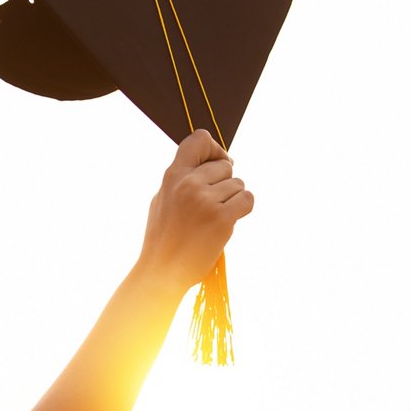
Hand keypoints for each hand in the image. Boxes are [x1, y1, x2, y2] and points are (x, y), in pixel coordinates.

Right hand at [135, 129, 253, 293]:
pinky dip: (242, 209)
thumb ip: (183, 177)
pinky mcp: (221, 218)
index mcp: (173, 175)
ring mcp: (205, 200)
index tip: (216, 165)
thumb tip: (209, 162)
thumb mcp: (164, 198)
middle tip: (210, 206)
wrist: (162, 271)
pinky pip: (247, 200)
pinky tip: (227, 222)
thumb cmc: (164, 237)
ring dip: (233, 200)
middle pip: (226, 166)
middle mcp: (188, 183)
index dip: (214, 149)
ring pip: (238, 184)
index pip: (199, 139)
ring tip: (213, 218)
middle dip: (224, 184)